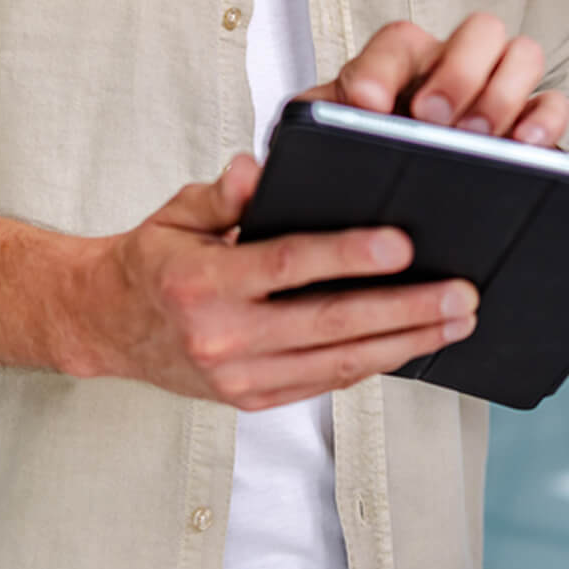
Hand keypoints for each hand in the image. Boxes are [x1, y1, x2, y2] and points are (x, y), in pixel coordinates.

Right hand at [75, 156, 478, 410]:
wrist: (108, 326)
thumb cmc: (154, 257)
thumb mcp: (178, 210)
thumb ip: (224, 192)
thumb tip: (257, 168)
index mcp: (204, 281)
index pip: (288, 265)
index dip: (347, 255)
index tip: (402, 245)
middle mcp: (223, 337)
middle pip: (329, 324)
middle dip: (404, 310)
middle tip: (461, 294)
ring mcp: (239, 377)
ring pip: (337, 362)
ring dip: (405, 343)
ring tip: (457, 321)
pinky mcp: (253, 399)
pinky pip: (325, 382)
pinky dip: (374, 363)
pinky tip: (414, 344)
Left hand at [305, 13, 568, 145]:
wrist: (384, 217)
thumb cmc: (353, 171)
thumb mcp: (320, 151)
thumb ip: (307, 137)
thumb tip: (280, 155)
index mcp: (401, 66)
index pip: (398, 41)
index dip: (383, 68)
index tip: (367, 105)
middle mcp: (456, 67)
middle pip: (478, 29)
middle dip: (458, 71)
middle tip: (433, 118)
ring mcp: (498, 93)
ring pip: (522, 53)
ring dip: (502, 91)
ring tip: (478, 137)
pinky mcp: (530, 129)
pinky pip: (552, 105)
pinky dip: (544, 120)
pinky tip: (521, 148)